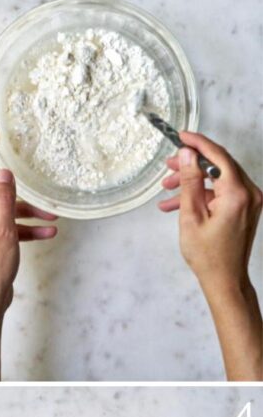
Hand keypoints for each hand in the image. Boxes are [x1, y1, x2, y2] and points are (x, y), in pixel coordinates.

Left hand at [0, 129, 56, 318]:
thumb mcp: (4, 231)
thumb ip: (5, 200)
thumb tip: (4, 174)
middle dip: (4, 174)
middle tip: (10, 149)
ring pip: (1, 209)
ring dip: (26, 211)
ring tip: (51, 214)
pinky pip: (6, 227)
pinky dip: (24, 228)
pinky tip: (47, 231)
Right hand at [158, 131, 261, 380]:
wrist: (225, 280)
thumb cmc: (208, 256)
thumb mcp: (191, 216)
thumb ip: (190, 181)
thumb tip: (187, 156)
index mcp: (237, 194)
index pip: (217, 156)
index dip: (197, 143)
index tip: (182, 136)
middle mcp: (249, 193)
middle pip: (218, 166)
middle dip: (191, 164)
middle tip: (169, 165)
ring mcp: (250, 201)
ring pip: (218, 179)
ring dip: (193, 182)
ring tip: (167, 190)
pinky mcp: (246, 209)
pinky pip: (222, 193)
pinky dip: (202, 195)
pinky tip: (179, 205)